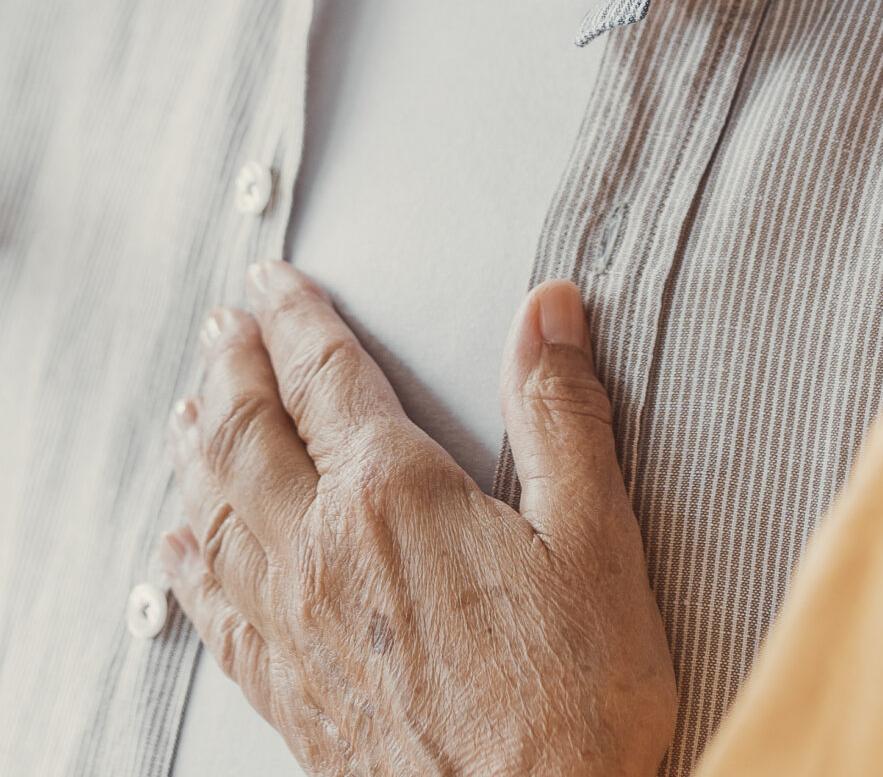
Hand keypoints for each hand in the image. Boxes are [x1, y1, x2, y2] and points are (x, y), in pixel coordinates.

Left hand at [160, 264, 675, 776]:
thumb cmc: (575, 704)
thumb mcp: (596, 538)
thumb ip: (563, 416)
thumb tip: (547, 310)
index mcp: (394, 498)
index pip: (325, 378)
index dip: (296, 319)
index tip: (273, 282)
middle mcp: (322, 556)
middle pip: (250, 435)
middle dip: (232, 369)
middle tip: (222, 325)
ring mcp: (295, 634)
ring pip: (218, 515)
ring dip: (198, 451)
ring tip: (188, 413)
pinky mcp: (291, 701)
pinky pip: (215, 614)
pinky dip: (190, 564)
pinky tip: (183, 549)